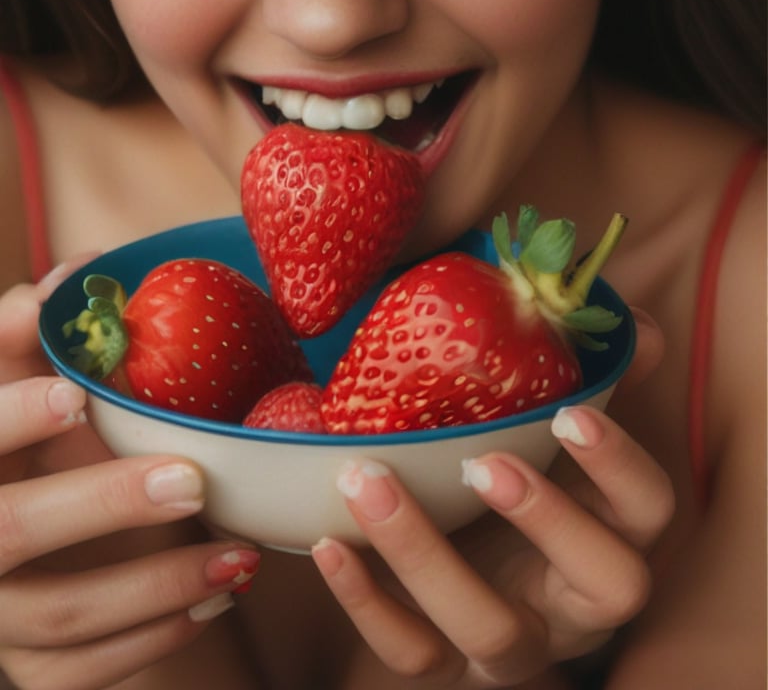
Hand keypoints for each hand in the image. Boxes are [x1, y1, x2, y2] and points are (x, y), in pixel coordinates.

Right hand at [0, 267, 259, 689]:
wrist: (22, 539)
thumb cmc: (24, 442)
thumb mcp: (17, 383)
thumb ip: (35, 332)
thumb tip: (84, 268)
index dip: (10, 415)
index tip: (76, 392)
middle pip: (10, 532)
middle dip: (103, 505)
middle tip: (192, 480)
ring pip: (59, 617)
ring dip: (156, 586)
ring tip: (241, 556)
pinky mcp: (26, 671)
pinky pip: (83, 675)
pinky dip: (155, 639)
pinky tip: (216, 599)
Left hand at [311, 309, 673, 687]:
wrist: (468, 556)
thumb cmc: (520, 474)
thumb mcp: (551, 435)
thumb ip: (591, 378)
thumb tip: (636, 328)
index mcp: (615, 530)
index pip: (651, 507)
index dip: (619, 464)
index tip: (567, 413)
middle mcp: (580, 601)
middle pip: (606, 584)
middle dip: (547, 520)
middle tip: (480, 462)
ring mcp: (517, 643)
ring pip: (490, 627)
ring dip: (425, 553)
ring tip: (367, 480)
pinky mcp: (449, 666)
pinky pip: (412, 653)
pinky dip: (365, 602)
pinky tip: (328, 541)